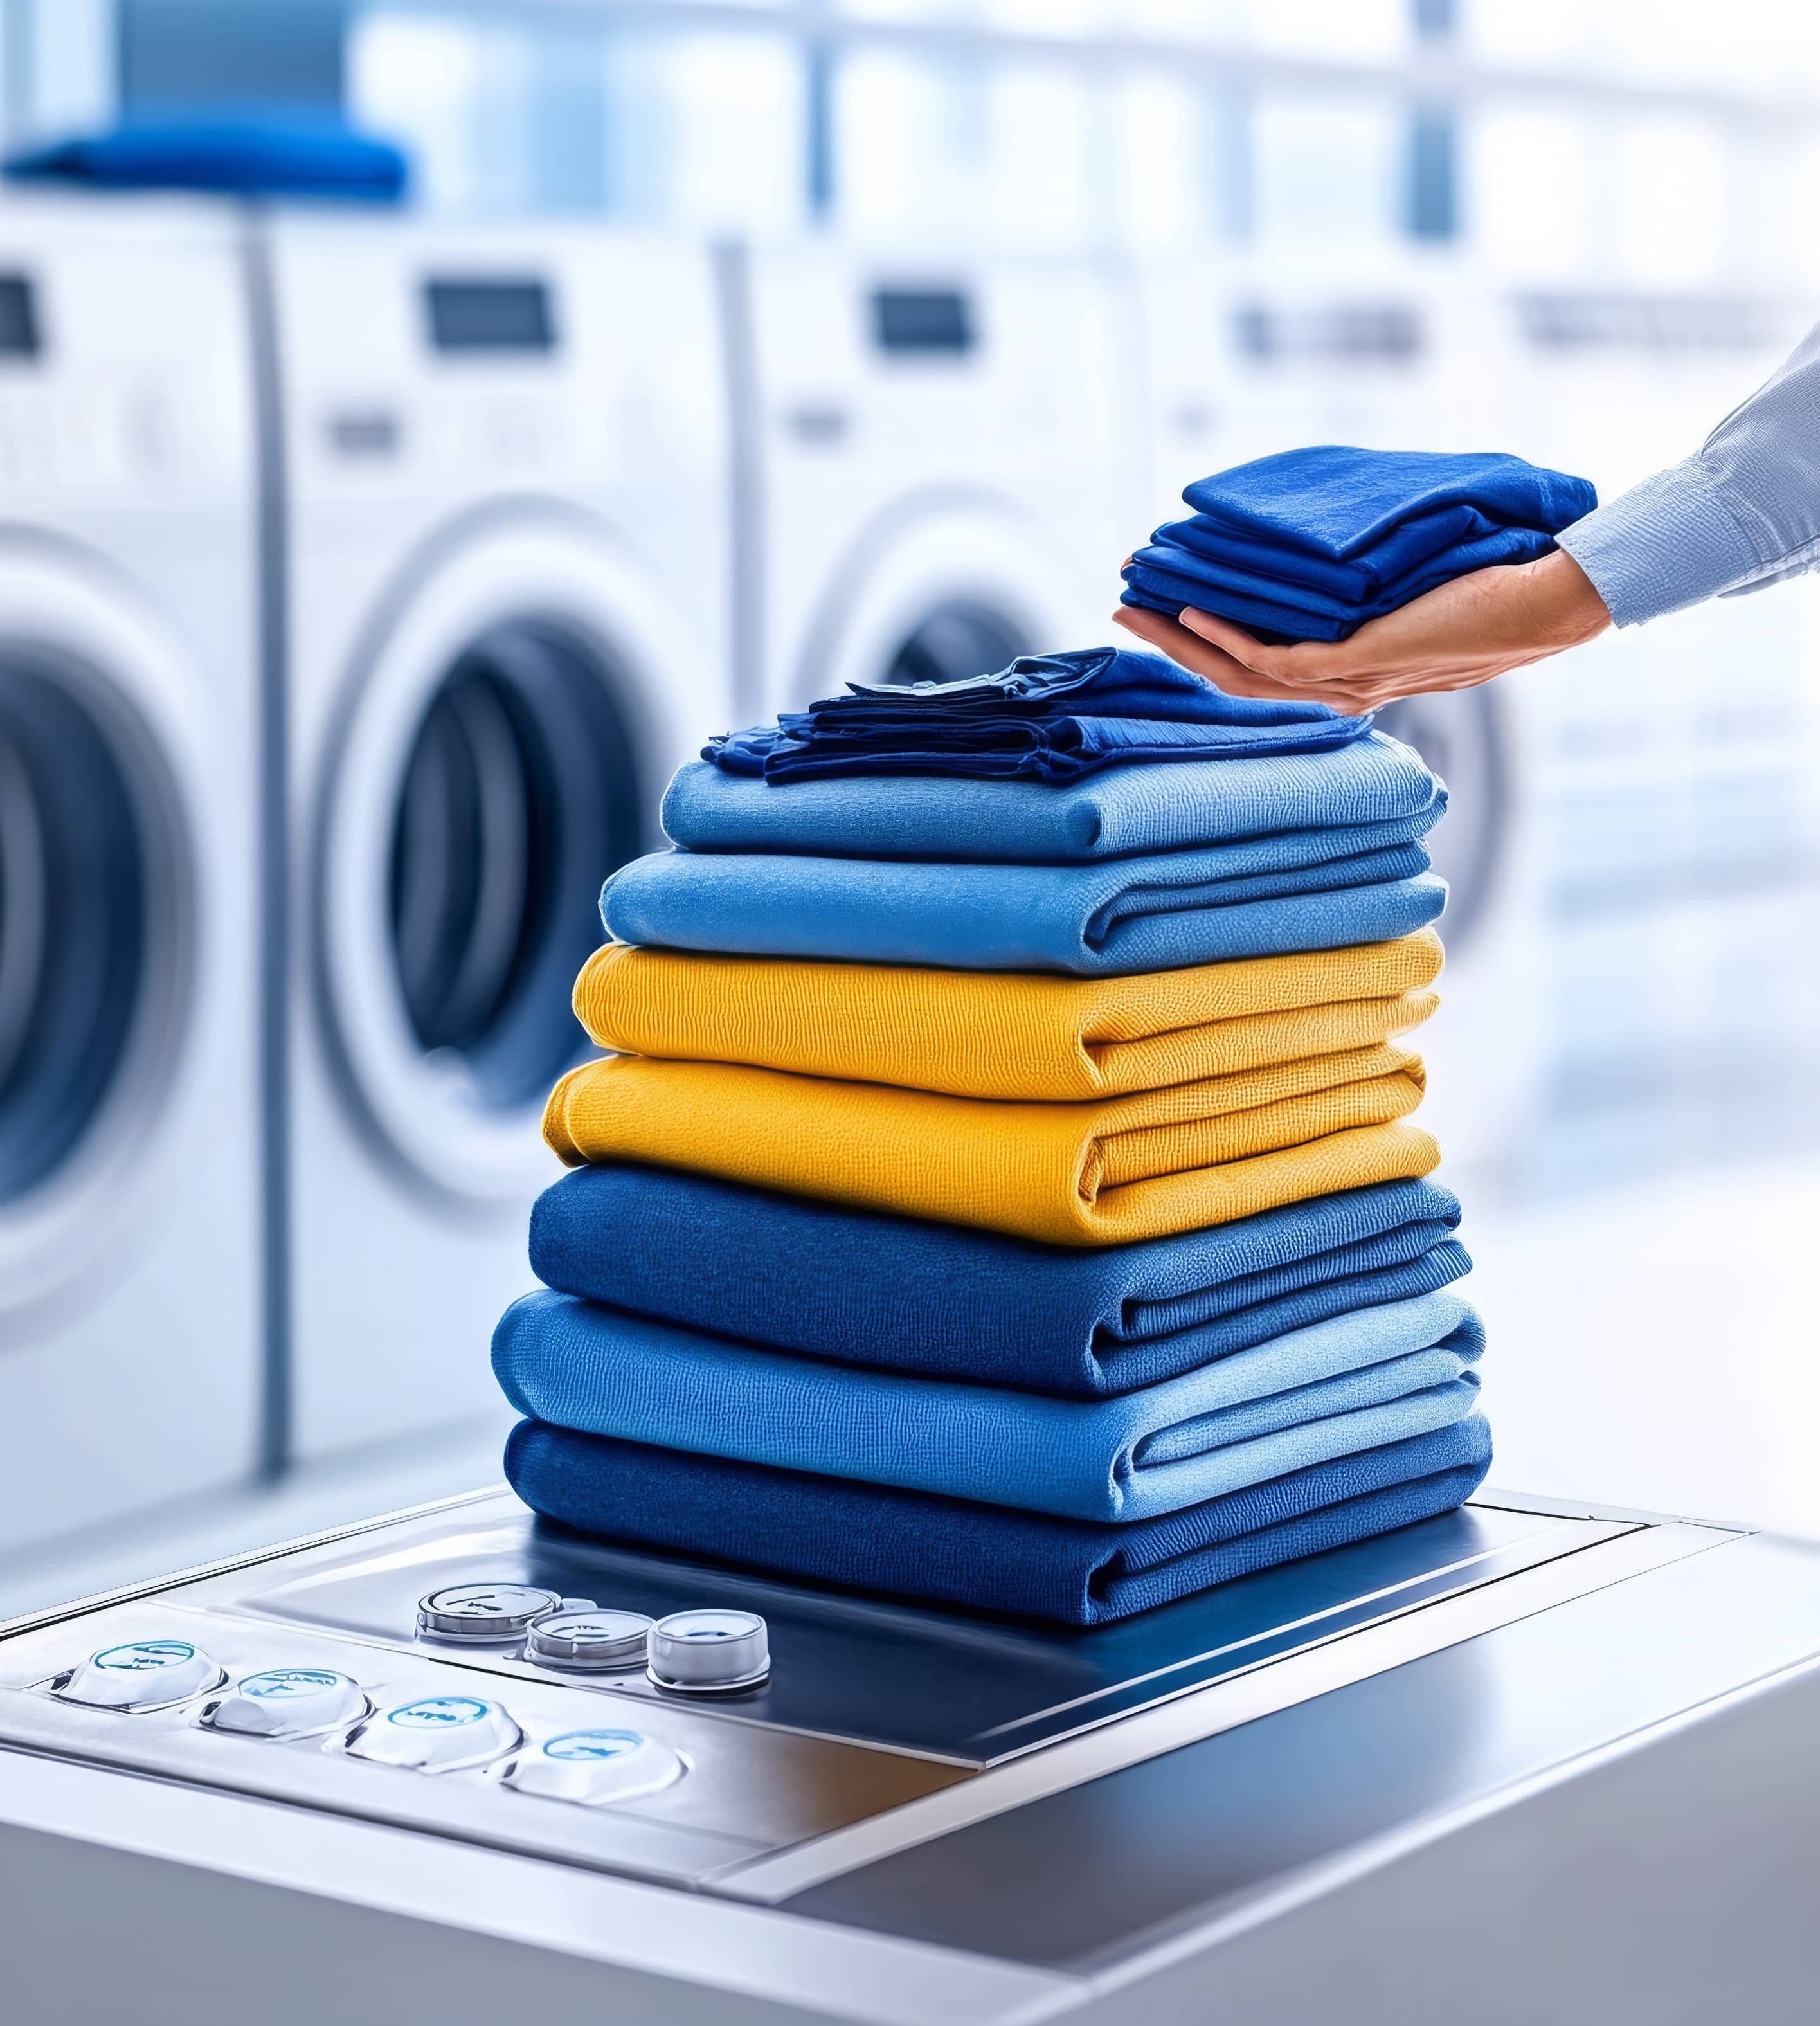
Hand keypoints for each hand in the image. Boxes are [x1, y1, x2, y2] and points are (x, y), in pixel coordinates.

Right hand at [1111, 548, 1611, 712]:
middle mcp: (1346, 688)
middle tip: (1123, 607)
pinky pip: (1277, 662)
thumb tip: (1332, 536)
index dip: (1202, 639)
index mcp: (1355, 674)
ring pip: (1242, 674)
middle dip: (1171, 642)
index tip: (1161, 603)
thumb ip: (1371, 578)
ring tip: (1139, 606)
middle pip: (1233, 678)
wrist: (1553, 597)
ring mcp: (1352, 680)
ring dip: (1184, 640)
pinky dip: (1231, 638)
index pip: (1260, 666)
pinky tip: (1198, 611)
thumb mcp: (1417, 579)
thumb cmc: (1499, 580)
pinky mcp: (1362, 664)